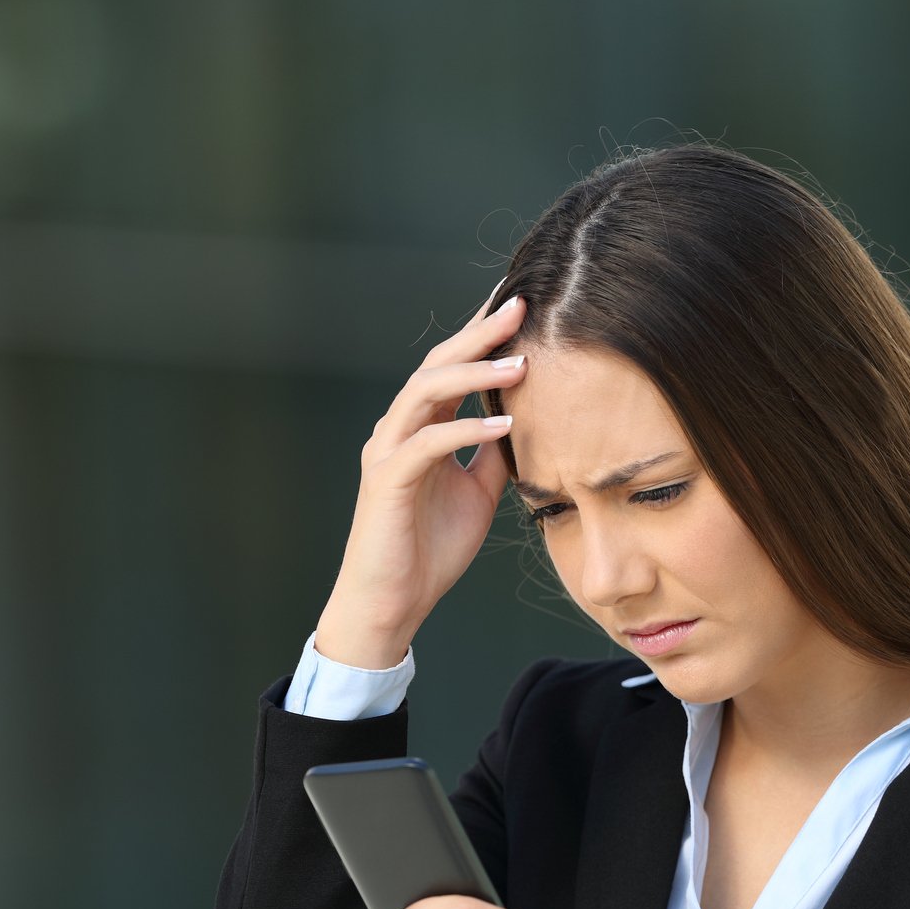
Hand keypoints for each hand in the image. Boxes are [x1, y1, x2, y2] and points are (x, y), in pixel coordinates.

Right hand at [317, 282, 529, 660]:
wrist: (392, 603)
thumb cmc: (429, 550)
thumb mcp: (477, 492)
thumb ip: (492, 453)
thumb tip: (523, 420)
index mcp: (419, 429)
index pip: (451, 368)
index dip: (483, 337)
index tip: (521, 308)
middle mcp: (397, 431)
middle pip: (436, 365)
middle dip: (479, 334)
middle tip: (519, 305)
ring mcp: (387, 453)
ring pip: (426, 393)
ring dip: (474, 374)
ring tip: (520, 362)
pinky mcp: (386, 482)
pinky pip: (427, 443)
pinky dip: (465, 429)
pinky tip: (502, 424)